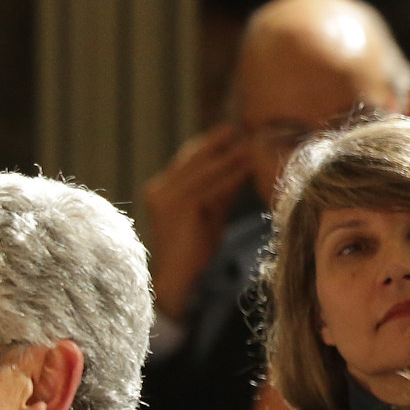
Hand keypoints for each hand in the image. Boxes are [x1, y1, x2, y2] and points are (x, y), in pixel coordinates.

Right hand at [142, 122, 251, 318]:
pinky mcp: (180, 208)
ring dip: (229, 157)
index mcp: (159, 191)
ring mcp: (166, 198)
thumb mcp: (207, 213)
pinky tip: (247, 168)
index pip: (186, 159)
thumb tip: (240, 166)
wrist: (179, 280)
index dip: (208, 145)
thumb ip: (218, 190)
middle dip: (218, 143)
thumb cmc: (193, 251)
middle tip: (242, 129)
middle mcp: (158, 190)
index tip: (231, 132)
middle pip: (192, 158)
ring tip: (250, 146)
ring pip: (204, 170)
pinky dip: (230, 176)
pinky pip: (210, 186)